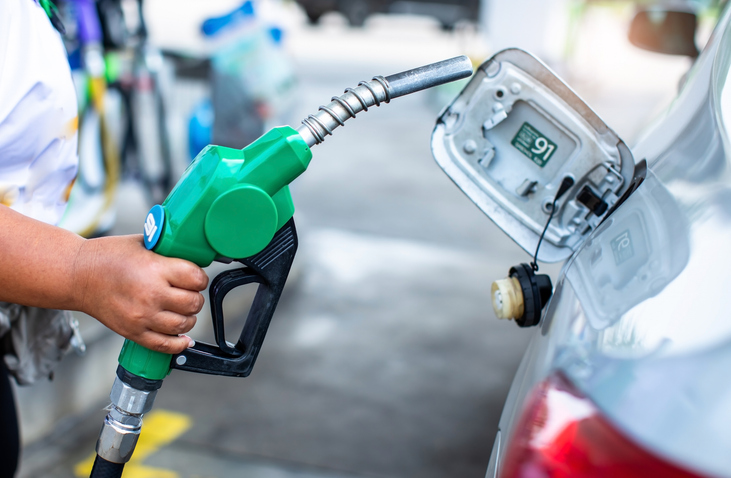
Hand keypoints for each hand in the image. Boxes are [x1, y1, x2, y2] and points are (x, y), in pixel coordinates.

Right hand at [72, 235, 208, 353]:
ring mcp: (142, 316)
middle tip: (188, 292)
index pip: (196, 279)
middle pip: (194, 303)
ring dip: (189, 318)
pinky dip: (179, 343)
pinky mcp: (133, 332)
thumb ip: (169, 251)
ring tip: (182, 309)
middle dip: (195, 297)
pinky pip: (164, 345)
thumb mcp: (143, 243)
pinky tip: (184, 338)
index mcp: (155, 269)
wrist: (77, 275)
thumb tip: (194, 255)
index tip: (195, 278)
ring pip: (184, 325)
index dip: (200, 278)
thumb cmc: (107, 256)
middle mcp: (151, 295)